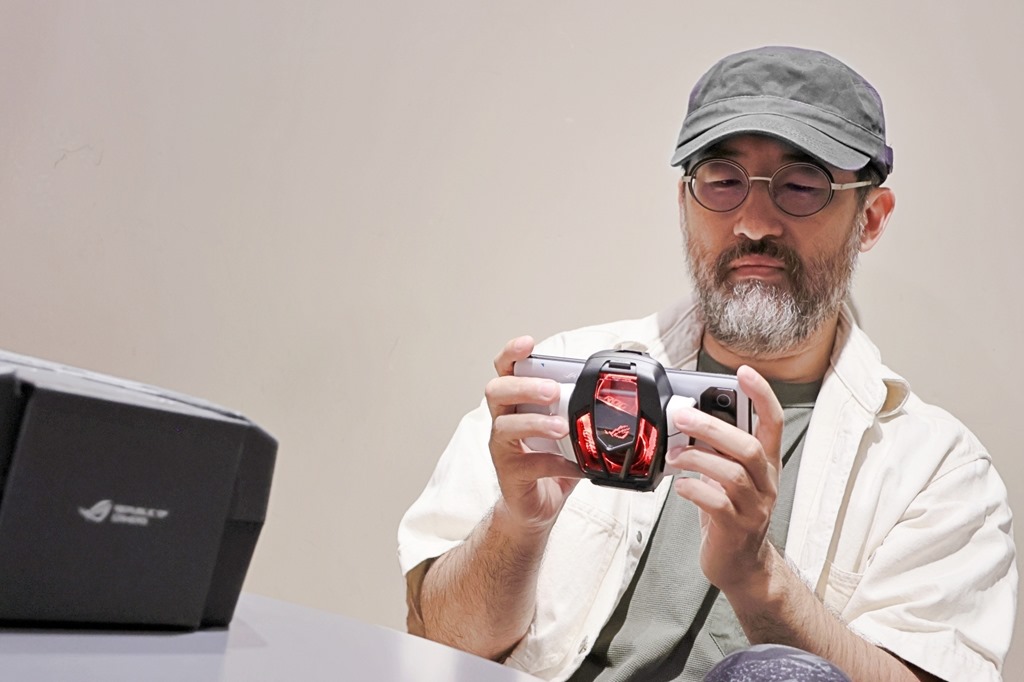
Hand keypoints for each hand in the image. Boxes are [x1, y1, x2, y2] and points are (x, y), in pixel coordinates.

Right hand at [485, 337, 582, 532]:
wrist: (535, 505)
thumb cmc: (548, 461)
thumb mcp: (566, 428)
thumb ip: (579, 409)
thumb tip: (612, 389)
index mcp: (516, 403)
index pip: (505, 370)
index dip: (512, 353)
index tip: (528, 343)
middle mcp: (503, 420)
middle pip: (497, 391)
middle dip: (525, 386)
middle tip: (552, 391)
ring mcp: (503, 448)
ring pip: (505, 426)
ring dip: (536, 422)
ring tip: (561, 427)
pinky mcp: (510, 474)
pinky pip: (529, 464)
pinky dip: (555, 463)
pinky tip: (575, 466)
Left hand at [665, 365, 783, 593]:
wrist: (741, 564)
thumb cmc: (730, 513)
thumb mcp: (728, 475)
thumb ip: (716, 449)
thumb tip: (688, 418)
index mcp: (766, 463)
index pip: (773, 422)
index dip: (762, 395)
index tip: (743, 372)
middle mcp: (766, 483)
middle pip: (748, 446)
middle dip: (713, 427)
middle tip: (681, 416)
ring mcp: (755, 507)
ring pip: (732, 474)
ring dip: (697, 459)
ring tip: (674, 456)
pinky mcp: (737, 529)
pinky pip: (715, 503)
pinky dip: (693, 489)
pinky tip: (680, 486)